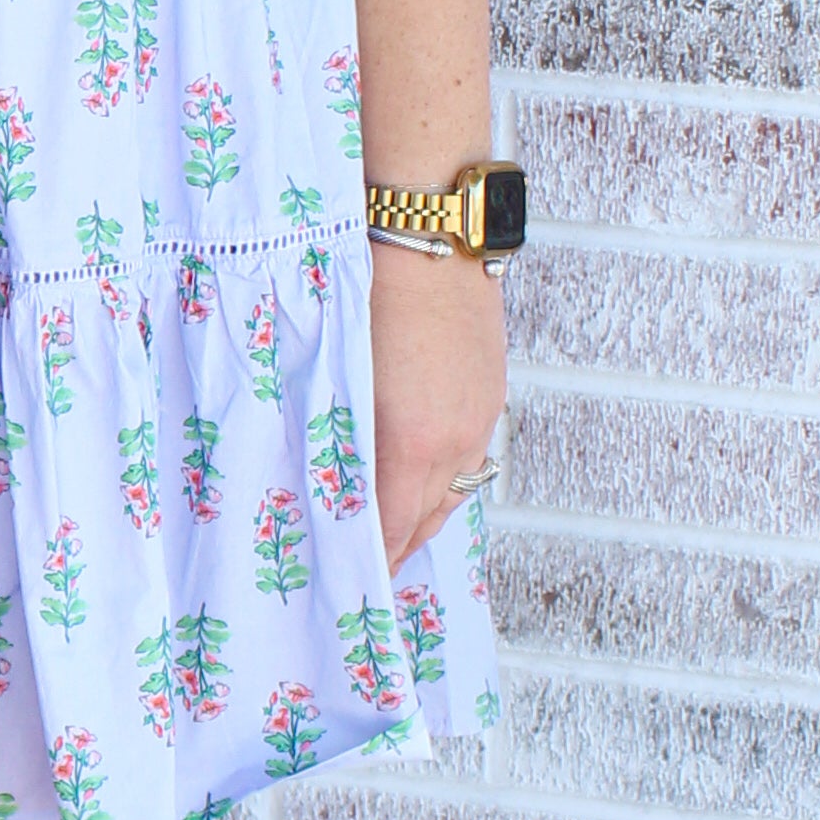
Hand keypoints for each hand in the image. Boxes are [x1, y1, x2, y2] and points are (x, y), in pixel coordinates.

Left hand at [368, 241, 505, 566]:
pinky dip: (443, 479)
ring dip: (422, 515)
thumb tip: (329, 485)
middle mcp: (456, 439)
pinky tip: (420, 474)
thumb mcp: (339, 376)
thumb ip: (340, 439)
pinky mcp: (490, 393)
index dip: (372, 564)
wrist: (425, 232)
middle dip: (396, 548)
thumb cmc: (366, 292)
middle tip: (364, 567)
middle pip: (427, 520)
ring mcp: (480, 416)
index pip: (392, 530)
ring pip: (455, 492)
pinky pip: (471, 459)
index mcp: (411, 441)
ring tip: (390, 530)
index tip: (352, 587)